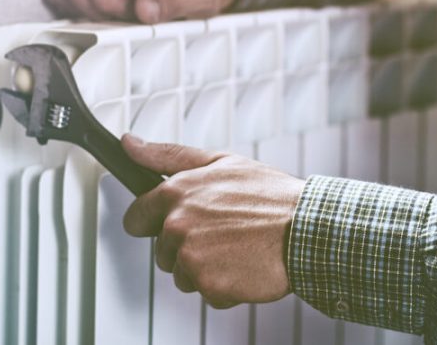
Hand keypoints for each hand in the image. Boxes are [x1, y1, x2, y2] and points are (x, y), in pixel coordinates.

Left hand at [121, 135, 305, 307]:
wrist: (306, 228)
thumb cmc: (270, 195)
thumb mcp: (221, 162)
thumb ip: (168, 155)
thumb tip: (130, 144)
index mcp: (177, 192)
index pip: (136, 218)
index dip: (152, 222)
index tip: (166, 224)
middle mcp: (178, 225)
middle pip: (162, 251)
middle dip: (186, 247)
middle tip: (223, 233)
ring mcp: (191, 257)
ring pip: (182, 274)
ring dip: (205, 268)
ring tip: (237, 248)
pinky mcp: (209, 284)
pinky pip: (207, 293)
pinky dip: (224, 285)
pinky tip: (245, 265)